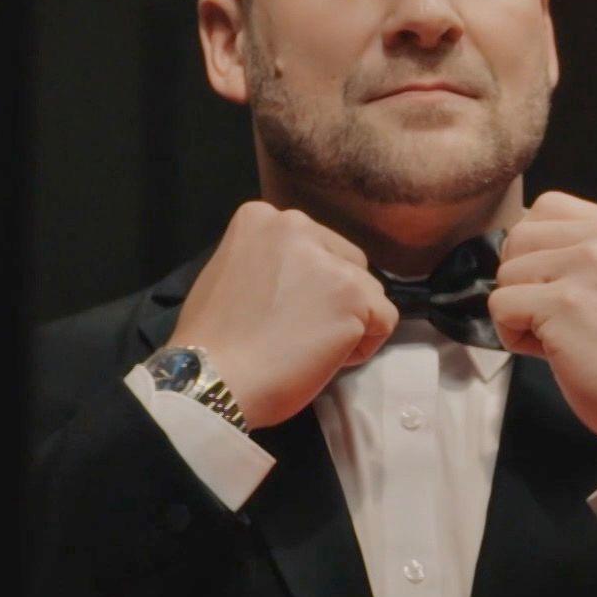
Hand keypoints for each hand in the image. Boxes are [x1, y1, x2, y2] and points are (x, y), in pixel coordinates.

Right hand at [168, 201, 397, 429]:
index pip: (314, 246)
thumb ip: (267, 261)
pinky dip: (363, 346)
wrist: (213, 379)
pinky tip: (324, 359)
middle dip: (334, 298)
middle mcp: (297, 225)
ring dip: (348, 323)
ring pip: (369, 292)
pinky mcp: (354, 295)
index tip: (278, 312)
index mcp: (261, 217)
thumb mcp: (229, 272)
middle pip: (347, 262)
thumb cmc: (212, 340)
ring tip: (307, 348)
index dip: (306, 286)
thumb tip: (295, 277)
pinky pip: (384, 319)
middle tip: (298, 333)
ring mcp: (330, 261)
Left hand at [489, 191, 596, 456]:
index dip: (535, 247)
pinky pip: (500, 306)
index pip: (548, 206)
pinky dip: (512, 335)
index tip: (556, 283)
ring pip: (506, 272)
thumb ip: (584, 250)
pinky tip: (549, 350)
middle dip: (522, 279)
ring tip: (557, 334)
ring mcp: (586, 268)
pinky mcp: (563, 303)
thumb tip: (519, 245)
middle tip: (554, 315)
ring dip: (518, 310)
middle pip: (519, 236)